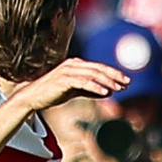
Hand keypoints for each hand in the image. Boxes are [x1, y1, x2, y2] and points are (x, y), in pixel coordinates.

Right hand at [13, 59, 129, 113]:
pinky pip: (82, 82)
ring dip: (107, 81)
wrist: (34, 96)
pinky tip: (106, 92)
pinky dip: (95, 86)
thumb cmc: (54, 92)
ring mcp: (67, 71)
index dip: (113, 73)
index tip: (127, 81)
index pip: (99, 67)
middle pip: (98, 68)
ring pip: (92, 74)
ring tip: (119, 88)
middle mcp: (72, 65)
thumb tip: (108, 92)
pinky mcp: (63, 80)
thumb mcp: (77, 91)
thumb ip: (91, 90)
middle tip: (127, 83)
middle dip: (114, 75)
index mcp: (76, 65)